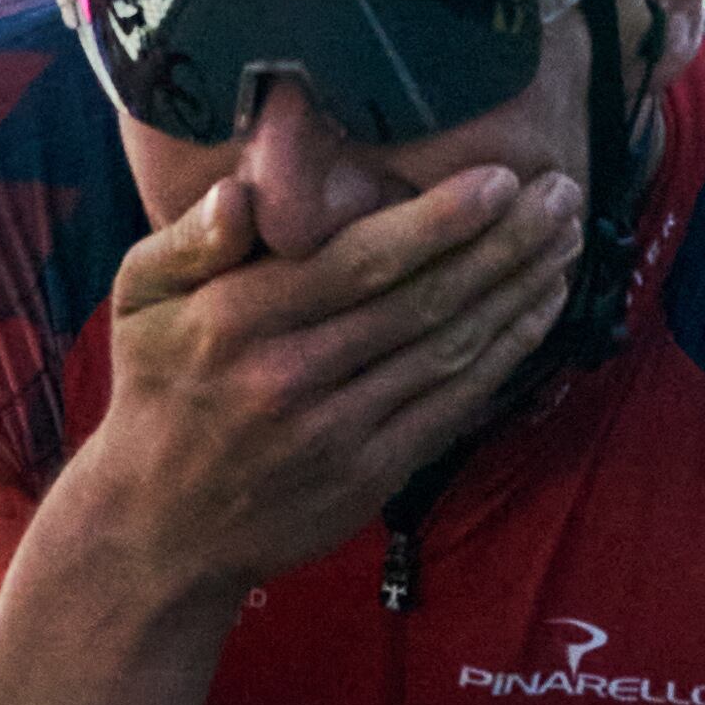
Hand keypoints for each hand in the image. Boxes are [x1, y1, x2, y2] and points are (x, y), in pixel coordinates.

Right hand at [77, 164, 586, 595]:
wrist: (158, 527)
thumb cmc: (156, 389)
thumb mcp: (138, 300)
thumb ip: (191, 240)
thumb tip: (241, 193)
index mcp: (238, 321)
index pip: (358, 262)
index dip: (439, 220)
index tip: (502, 177)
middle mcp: (292, 376)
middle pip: (421, 301)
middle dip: (503, 244)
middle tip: (563, 193)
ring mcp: (337, 433)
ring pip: (449, 351)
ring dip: (518, 292)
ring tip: (566, 239)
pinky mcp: (369, 476)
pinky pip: (452, 406)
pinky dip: (505, 355)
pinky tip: (540, 309)